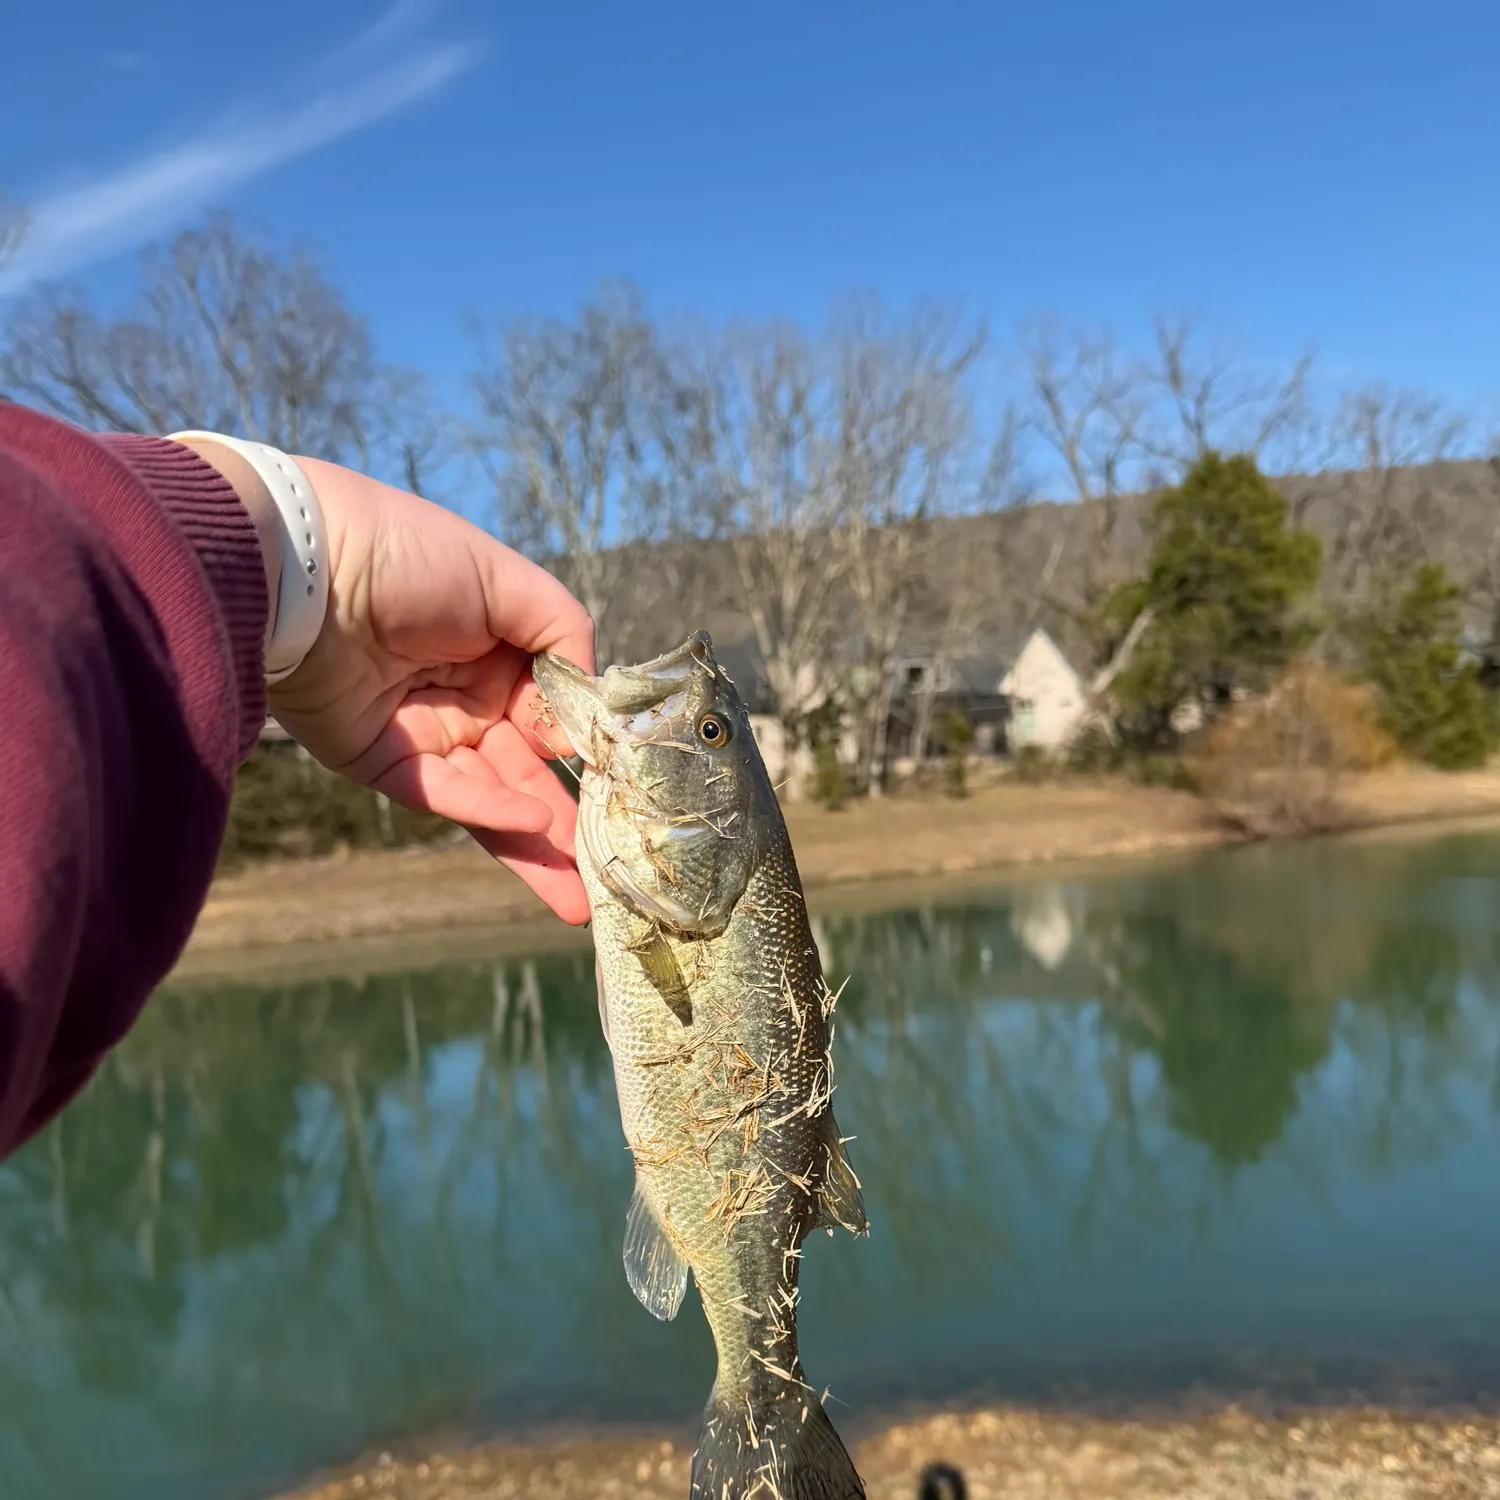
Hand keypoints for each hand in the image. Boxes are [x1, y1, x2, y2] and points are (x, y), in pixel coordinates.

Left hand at [189, 445, 593, 923]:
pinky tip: (531, 824)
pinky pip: (442, 793)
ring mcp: (424, 734)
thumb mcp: (508, 581)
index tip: (624, 784)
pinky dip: (487, 808)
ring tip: (579, 900)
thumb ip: (564, 636)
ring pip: (491, 799)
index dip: (586, 749)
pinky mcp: (379, 761)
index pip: (553, 715)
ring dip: (535, 848)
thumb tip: (581, 717)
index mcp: (499, 653)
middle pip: (527, 772)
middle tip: (613, 879)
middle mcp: (466, 698)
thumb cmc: (406, 554)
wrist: (300, 562)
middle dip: (569, 827)